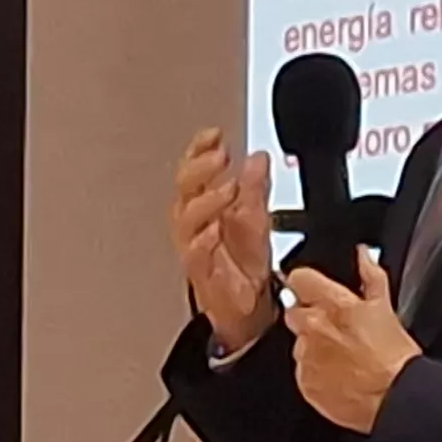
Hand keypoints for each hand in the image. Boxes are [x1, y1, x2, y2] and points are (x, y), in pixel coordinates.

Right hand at [172, 129, 277, 353]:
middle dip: (199, 168)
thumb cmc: (244, 264)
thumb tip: (257, 157)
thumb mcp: (257, 217)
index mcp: (205, 205)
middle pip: (184, 188)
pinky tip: (214, 229)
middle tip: (220, 157)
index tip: (214, 135)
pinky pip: (194, 254)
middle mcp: (194, 223)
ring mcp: (194, 246)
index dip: (199, 149)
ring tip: (227, 189)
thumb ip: (255, 187)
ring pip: (186, 218)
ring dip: (206, 200)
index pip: (194, 169)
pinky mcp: (200, 272)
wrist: (247, 307)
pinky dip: (203, 240)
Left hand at [285, 250, 420, 432]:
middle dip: (308, 316)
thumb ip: (371, 276)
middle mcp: (312, 328)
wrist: (393, 398)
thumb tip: (364, 254)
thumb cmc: (393, 358)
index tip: (310, 289)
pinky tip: (336, 374)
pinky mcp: (304, 382)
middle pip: (292, 311)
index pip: (298, 278)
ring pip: (297, 343)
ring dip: (312, 345)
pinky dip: (314, 371)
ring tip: (339, 356)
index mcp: (332, 304)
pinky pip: (302, 370)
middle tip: (333, 328)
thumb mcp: (385, 307)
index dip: (305, 283)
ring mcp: (305, 357)